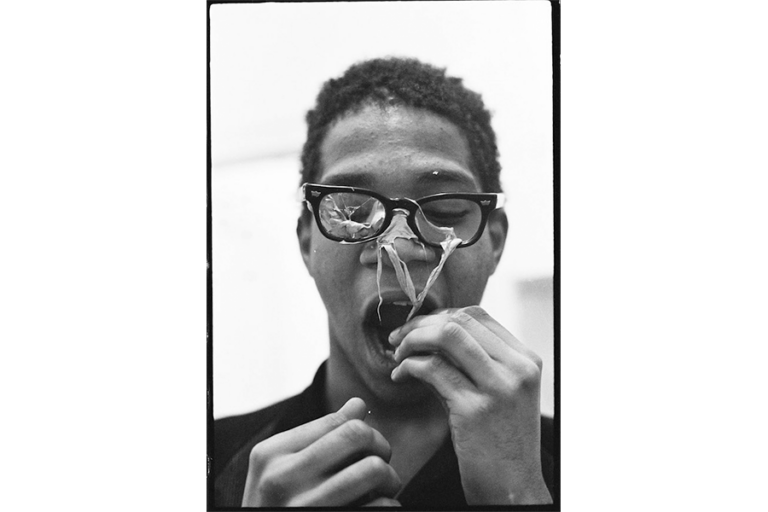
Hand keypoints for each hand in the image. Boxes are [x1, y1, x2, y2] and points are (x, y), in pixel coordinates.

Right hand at [241, 397, 402, 506]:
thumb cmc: (279, 505)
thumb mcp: (284, 469)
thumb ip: (319, 437)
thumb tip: (357, 403)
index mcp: (270, 453)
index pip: (338, 421)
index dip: (365, 430)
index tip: (371, 447)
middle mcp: (281, 479)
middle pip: (357, 435)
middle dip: (381, 446)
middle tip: (382, 463)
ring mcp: (302, 507)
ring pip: (373, 468)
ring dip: (390, 477)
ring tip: (385, 487)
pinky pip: (380, 505)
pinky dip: (389, 504)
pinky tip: (378, 507)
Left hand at [389, 306, 551, 503]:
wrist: (514, 489)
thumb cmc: (501, 443)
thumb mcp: (500, 394)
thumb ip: (474, 363)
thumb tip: (429, 336)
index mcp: (526, 360)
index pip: (478, 315)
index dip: (440, 315)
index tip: (418, 327)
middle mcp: (517, 369)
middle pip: (460, 320)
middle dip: (420, 324)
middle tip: (397, 338)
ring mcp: (498, 388)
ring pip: (447, 336)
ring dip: (412, 340)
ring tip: (397, 354)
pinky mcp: (474, 409)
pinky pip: (432, 369)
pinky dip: (409, 366)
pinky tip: (400, 375)